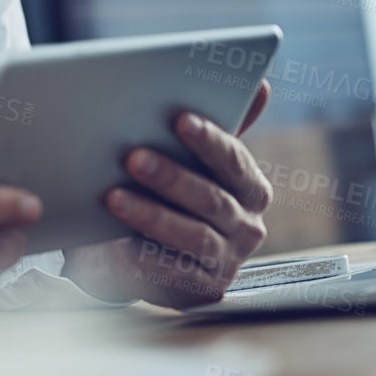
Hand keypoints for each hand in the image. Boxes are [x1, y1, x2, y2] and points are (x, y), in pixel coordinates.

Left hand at [62, 82, 272, 308]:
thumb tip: (261, 86)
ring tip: (114, 196)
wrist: (145, 254)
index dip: (208, 139)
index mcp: (250, 188)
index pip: (232, 160)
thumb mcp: (191, 162)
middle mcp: (247, 226)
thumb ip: (220, 128)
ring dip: (151, 214)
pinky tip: (118, 243)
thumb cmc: (169, 195)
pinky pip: (173, 272)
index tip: (179, 119)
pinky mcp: (203, 289)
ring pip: (190, 234)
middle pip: (209, 198)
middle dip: (170, 176)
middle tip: (133, 156)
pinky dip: (145, 256)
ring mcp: (226, 260)